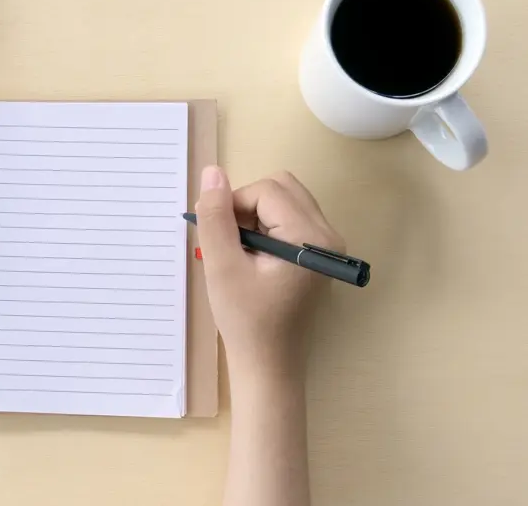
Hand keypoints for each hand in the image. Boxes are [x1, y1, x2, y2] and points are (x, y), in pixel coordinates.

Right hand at [195, 167, 343, 377]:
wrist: (268, 366)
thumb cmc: (245, 321)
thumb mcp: (222, 267)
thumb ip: (216, 217)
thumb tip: (213, 173)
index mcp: (310, 237)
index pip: (266, 190)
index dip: (234, 206)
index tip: (219, 239)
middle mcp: (327, 234)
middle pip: (280, 188)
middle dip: (247, 206)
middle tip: (231, 244)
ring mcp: (327, 245)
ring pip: (284, 201)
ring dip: (255, 217)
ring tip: (241, 254)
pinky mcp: (319, 255)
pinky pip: (289, 220)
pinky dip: (266, 229)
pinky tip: (253, 261)